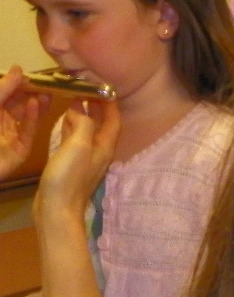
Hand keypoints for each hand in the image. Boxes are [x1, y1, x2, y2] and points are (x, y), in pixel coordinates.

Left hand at [0, 65, 45, 180]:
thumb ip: (4, 88)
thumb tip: (19, 69)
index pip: (7, 93)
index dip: (19, 84)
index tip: (34, 75)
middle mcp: (1, 121)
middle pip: (18, 104)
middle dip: (31, 94)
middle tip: (47, 84)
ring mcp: (11, 135)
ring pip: (26, 116)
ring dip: (36, 104)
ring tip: (48, 92)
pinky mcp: (21, 148)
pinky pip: (28, 131)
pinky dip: (33, 117)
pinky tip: (38, 105)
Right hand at [33, 96, 118, 226]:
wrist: (57, 209)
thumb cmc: (69, 178)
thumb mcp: (78, 146)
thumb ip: (83, 124)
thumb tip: (82, 107)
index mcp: (104, 147)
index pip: (113, 120)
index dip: (110, 103)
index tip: (105, 86)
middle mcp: (98, 152)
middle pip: (101, 124)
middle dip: (96, 106)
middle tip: (87, 87)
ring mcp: (85, 159)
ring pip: (87, 130)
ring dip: (83, 114)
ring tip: (74, 97)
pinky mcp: (71, 164)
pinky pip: (75, 139)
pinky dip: (71, 126)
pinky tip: (64, 120)